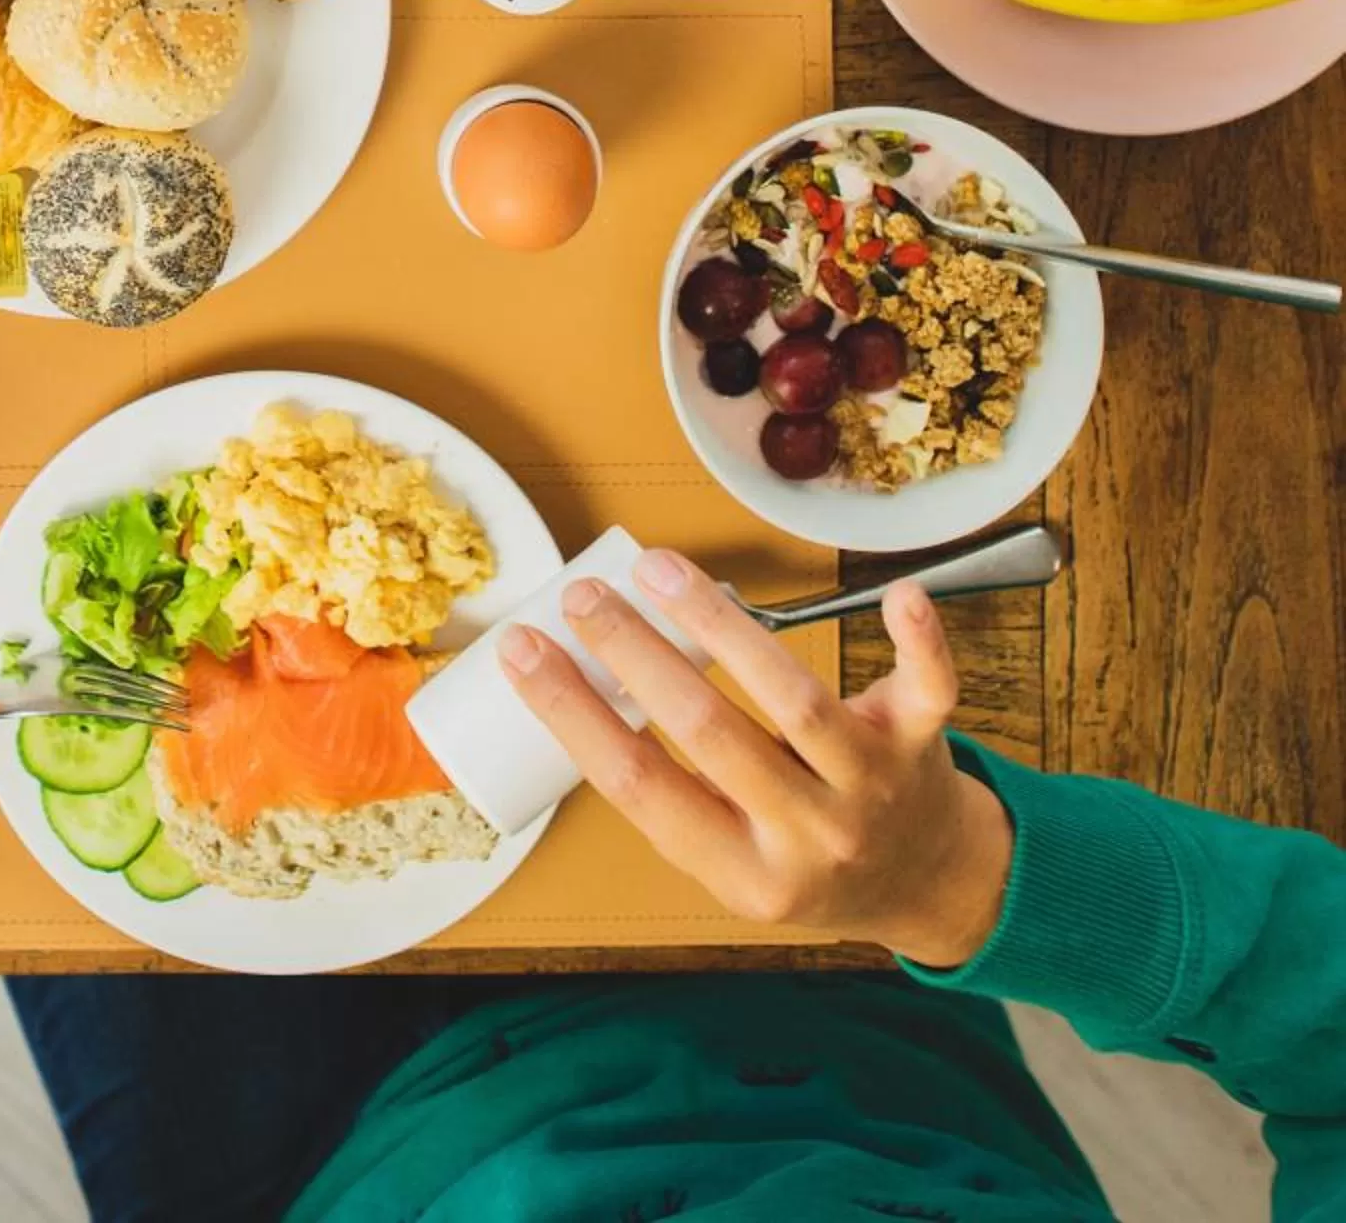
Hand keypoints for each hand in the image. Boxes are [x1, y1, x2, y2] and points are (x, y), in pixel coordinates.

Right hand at [501, 550, 1011, 964]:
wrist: (927, 882)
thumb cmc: (805, 855)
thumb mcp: (726, 855)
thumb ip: (668, 787)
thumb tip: (570, 681)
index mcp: (743, 874)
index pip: (639, 788)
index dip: (572, 713)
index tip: (522, 649)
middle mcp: (808, 836)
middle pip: (709, 733)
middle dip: (635, 654)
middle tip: (583, 596)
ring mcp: (871, 788)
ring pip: (795, 697)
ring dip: (719, 624)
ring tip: (656, 569)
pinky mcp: (922, 743)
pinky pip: (929, 688)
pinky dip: (919, 642)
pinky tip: (896, 594)